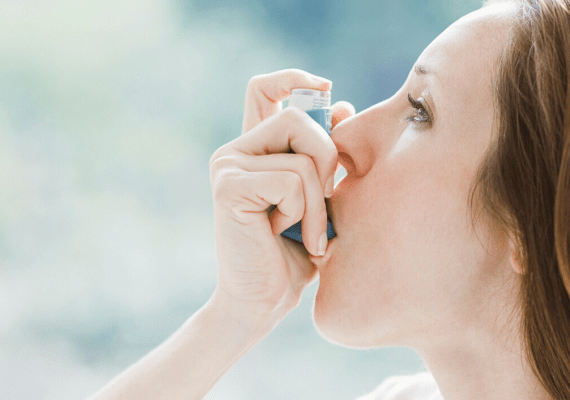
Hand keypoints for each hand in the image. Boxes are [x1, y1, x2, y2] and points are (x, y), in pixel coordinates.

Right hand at [208, 69, 337, 322]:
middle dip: (327, 158)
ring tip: (306, 232)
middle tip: (324, 202)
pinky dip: (305, 213)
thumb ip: (326, 155)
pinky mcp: (228, 185)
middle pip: (298, 116)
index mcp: (255, 149)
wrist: (263, 301)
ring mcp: (227, 165)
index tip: (326, 87)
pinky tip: (285, 235)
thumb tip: (342, 104)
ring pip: (302, 153)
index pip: (263, 88)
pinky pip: (291, 180)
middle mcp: (235, 151)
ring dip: (319, 201)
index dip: (293, 78)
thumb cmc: (296, 254)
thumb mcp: (320, 196)